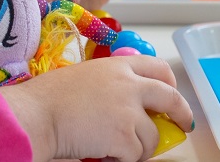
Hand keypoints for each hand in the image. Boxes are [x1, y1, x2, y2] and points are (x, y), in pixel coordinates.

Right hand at [0, 55, 193, 161]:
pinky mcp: (125, 136)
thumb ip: (112, 84)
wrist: (37, 114)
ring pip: (152, 137)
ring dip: (138, 148)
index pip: (158, 68)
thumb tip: (130, 105)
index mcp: (119, 66)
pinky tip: (104, 155)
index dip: (170, 84)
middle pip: (170, 98)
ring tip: (115, 149)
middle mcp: (130, 84)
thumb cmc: (49, 98)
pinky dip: (122, 161)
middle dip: (181, 114)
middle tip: (182, 126)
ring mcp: (130, 111)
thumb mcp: (87, 76)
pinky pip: (135, 156)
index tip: (172, 96)